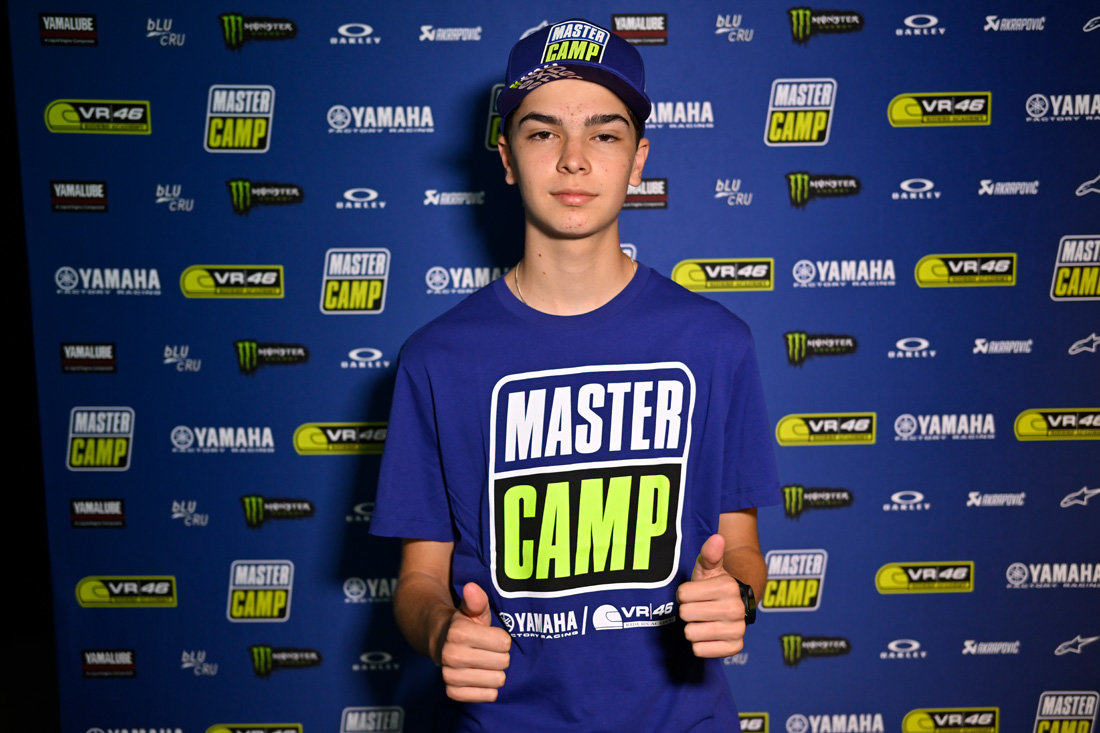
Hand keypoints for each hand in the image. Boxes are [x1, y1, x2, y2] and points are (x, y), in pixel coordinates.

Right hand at [438, 582, 511, 701]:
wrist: (439, 642)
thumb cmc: (464, 625)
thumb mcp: (472, 609)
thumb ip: (476, 599)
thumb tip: (471, 588)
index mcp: (458, 632)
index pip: (504, 643)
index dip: (501, 638)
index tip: (490, 636)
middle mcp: (452, 655)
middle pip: (503, 662)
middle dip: (500, 655)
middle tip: (487, 650)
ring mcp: (451, 675)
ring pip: (497, 680)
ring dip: (495, 672)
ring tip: (484, 663)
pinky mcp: (453, 692)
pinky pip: (488, 696)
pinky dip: (488, 689)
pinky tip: (480, 677)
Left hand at [676, 534, 746, 657]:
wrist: (732, 607)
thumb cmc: (712, 586)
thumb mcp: (708, 568)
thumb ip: (710, 553)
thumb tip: (717, 538)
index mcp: (728, 587)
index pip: (682, 594)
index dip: (684, 594)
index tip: (694, 593)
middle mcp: (735, 609)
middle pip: (685, 614)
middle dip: (687, 611)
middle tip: (699, 607)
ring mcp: (737, 630)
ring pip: (691, 633)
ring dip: (692, 628)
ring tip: (703, 620)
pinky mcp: (734, 648)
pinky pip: (699, 650)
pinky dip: (699, 644)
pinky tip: (708, 635)